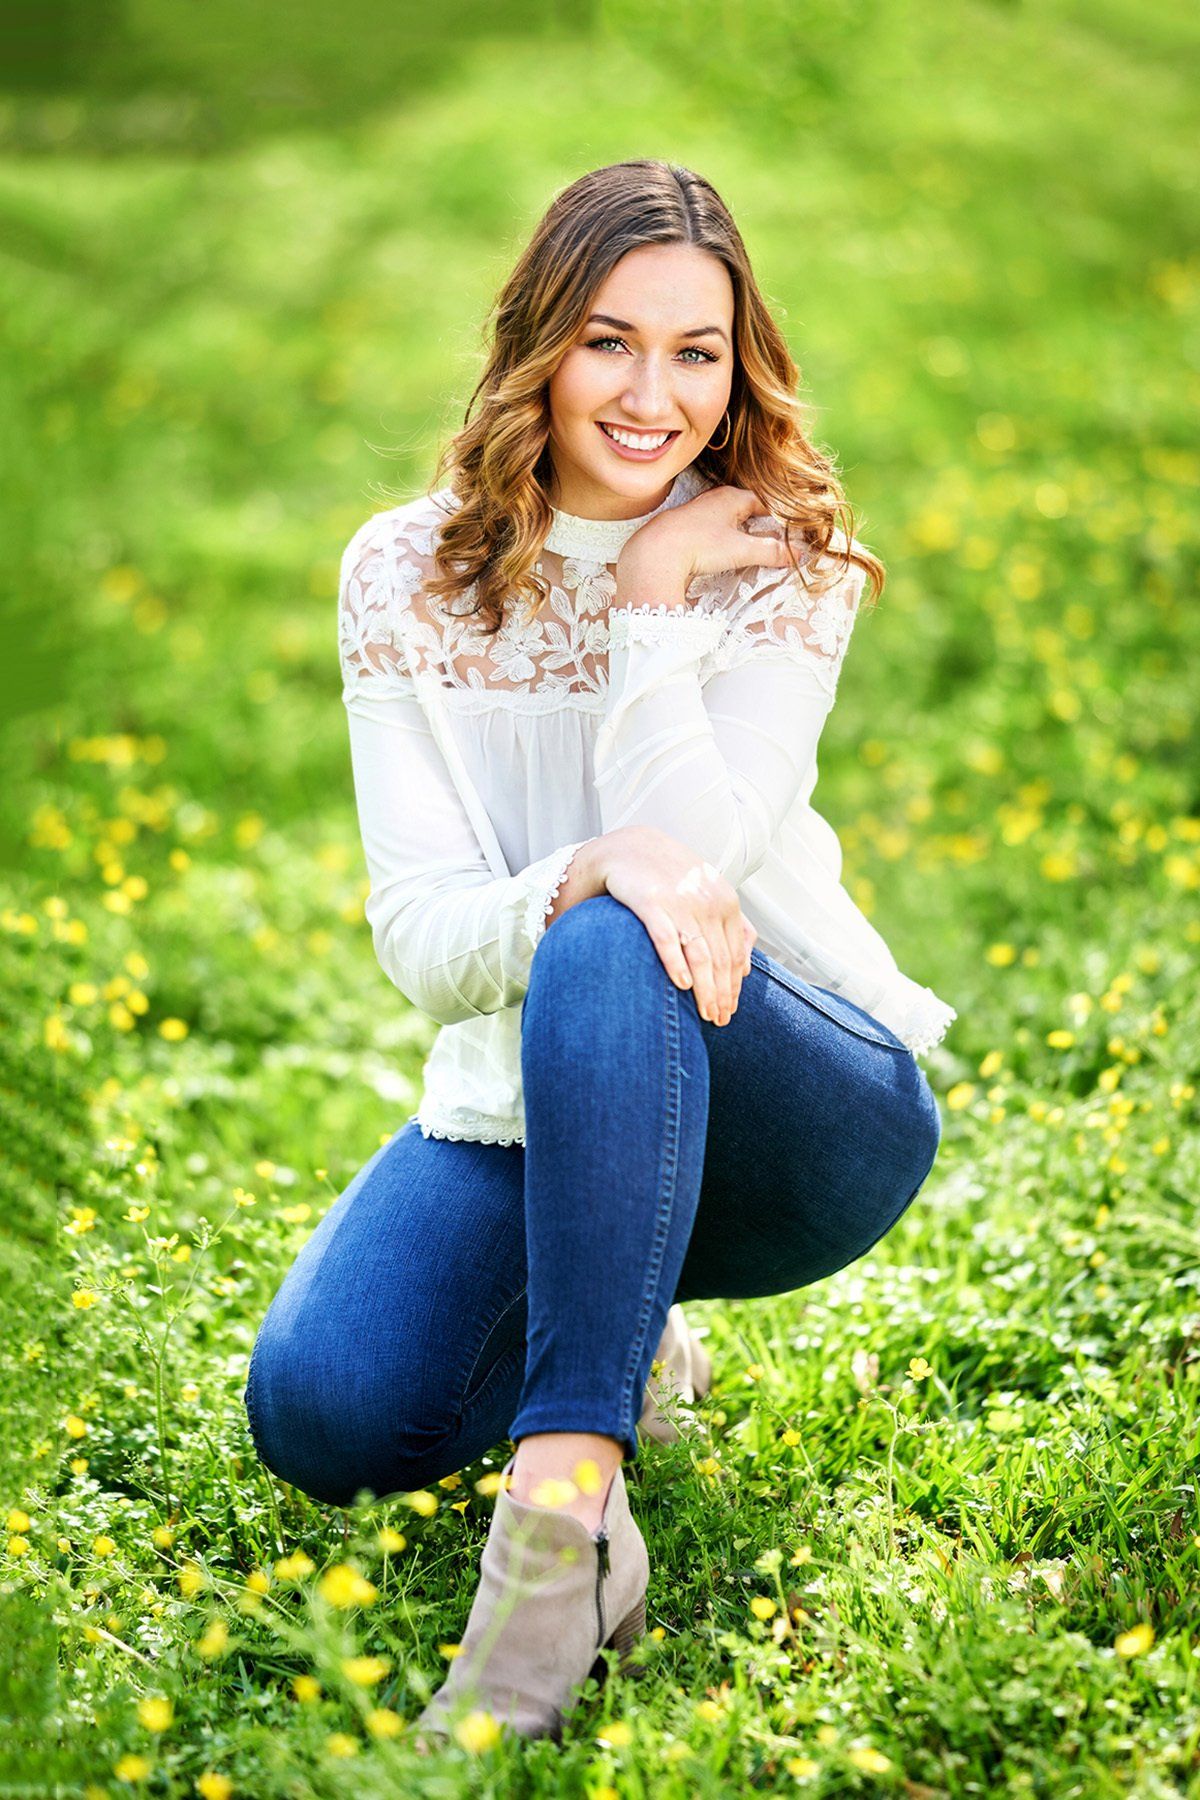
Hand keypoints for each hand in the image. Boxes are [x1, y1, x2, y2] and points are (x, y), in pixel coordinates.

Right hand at [594, 826, 757, 1025]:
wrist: (631, 847)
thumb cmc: (672, 876)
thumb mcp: (710, 894)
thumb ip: (733, 926)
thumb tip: (746, 968)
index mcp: (725, 902)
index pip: (734, 955)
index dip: (733, 987)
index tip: (730, 1010)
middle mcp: (707, 902)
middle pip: (720, 960)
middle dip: (722, 995)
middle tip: (719, 1020)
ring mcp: (680, 902)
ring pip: (700, 955)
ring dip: (705, 989)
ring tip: (705, 1014)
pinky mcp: (650, 902)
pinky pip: (667, 938)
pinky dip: (676, 963)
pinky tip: (682, 985)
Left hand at [616, 484, 793, 594]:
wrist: (656, 553)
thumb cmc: (698, 544)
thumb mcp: (742, 550)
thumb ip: (771, 551)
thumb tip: (796, 555)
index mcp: (731, 497)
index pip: (762, 501)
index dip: (776, 516)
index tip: (786, 530)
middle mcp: (713, 500)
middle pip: (744, 509)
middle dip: (758, 524)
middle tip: (770, 542)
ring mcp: (697, 514)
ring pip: (725, 521)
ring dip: (737, 533)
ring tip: (746, 550)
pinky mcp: (684, 530)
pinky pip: (709, 533)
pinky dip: (719, 541)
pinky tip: (718, 554)